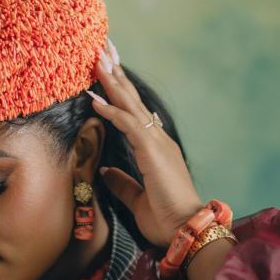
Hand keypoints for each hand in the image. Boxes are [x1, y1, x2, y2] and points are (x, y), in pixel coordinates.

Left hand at [88, 37, 203, 247]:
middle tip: (102, 47)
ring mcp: (157, 143)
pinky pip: (128, 124)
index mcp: (155, 149)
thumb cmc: (165, 219)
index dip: (119, 92)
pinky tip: (95, 98)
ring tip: (97, 58)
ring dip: (112, 81)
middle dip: (116, 73)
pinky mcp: (152, 151)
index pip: (133, 112)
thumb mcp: (136, 199)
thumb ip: (122, 183)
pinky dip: (111, 110)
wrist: (184, 231)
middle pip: (132, 99)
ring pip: (130, 104)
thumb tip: (104, 171)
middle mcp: (157, 140)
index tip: (105, 71)